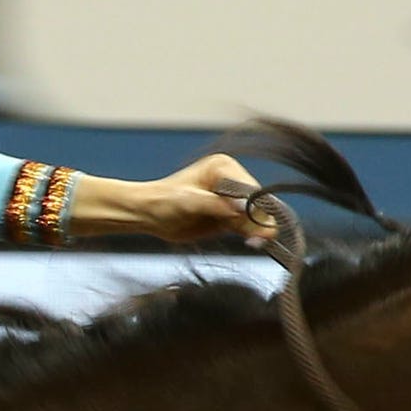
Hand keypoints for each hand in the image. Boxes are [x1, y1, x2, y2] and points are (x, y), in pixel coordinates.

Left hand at [69, 154, 262, 243]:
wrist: (147, 215)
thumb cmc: (161, 201)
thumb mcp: (188, 202)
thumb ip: (216, 206)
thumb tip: (242, 210)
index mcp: (223, 168)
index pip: (250, 187)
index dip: (257, 206)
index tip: (261, 224)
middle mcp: (231, 180)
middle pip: (256, 202)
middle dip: (259, 220)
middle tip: (263, 238)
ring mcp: (230, 200)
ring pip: (254, 216)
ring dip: (257, 230)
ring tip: (257, 242)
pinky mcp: (227, 218)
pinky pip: (245, 227)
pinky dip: (250, 235)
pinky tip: (253, 242)